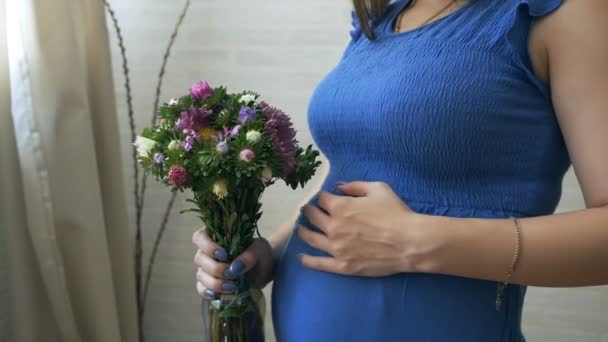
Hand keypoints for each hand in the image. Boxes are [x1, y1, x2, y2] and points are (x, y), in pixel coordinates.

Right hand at [192, 226, 273, 299]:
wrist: (266, 269)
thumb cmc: (260, 253)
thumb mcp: (260, 250)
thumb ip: (249, 256)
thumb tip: (234, 268)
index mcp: (217, 237)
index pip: (200, 237)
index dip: (207, 246)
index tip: (223, 255)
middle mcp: (208, 252)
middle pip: (200, 258)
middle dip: (214, 268)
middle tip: (230, 273)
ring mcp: (207, 269)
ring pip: (200, 275)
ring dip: (214, 282)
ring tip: (231, 286)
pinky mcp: (210, 284)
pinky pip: (201, 289)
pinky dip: (206, 292)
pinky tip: (216, 295)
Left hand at [297, 181, 431, 276]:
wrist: (409, 242)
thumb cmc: (396, 213)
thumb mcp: (378, 189)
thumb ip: (355, 186)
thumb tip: (338, 187)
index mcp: (340, 207)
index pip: (322, 199)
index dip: (322, 197)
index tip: (321, 198)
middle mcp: (333, 226)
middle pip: (313, 217)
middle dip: (309, 211)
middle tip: (307, 211)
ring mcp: (336, 247)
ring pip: (311, 238)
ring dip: (303, 232)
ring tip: (300, 230)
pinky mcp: (342, 265)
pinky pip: (320, 263)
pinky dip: (308, 260)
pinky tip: (302, 258)